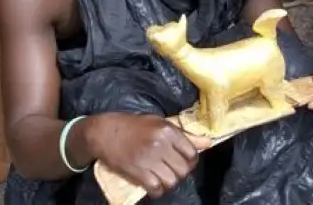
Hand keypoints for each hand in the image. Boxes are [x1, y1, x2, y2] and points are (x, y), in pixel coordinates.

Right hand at [84, 113, 210, 199]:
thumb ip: (183, 135)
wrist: (104, 132)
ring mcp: (149, 159)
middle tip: (171, 170)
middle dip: (180, 173)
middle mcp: (161, 144)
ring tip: (162, 177)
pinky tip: (153, 185)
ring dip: (169, 183)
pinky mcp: (137, 172)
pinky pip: (156, 189)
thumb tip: (208, 142)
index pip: (192, 153)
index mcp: (168, 130)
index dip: (190, 161)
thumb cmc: (133, 125)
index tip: (183, 162)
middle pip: (183, 170)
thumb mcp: (159, 123)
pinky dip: (157, 191)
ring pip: (172, 181)